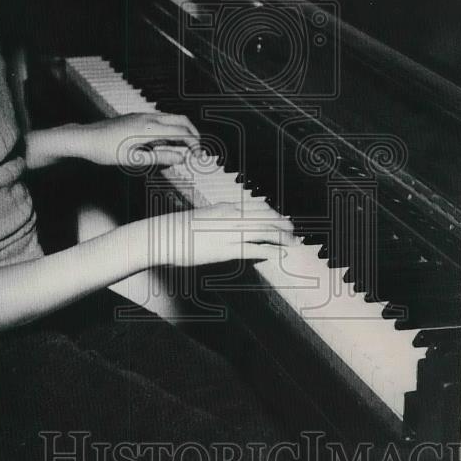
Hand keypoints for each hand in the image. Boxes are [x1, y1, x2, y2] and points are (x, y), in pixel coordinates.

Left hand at [76, 112, 200, 167]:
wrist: (85, 138)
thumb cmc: (105, 150)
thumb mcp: (133, 159)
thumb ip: (159, 157)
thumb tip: (181, 158)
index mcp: (149, 128)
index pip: (181, 133)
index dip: (194, 144)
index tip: (198, 157)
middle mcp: (148, 118)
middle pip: (182, 120)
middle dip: (194, 134)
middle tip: (197, 151)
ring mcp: (143, 115)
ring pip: (172, 119)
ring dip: (182, 133)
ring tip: (182, 152)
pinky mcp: (138, 117)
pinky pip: (161, 121)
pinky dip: (170, 131)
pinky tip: (166, 145)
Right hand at [141, 200, 296, 268]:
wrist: (165, 236)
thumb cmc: (179, 229)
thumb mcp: (202, 218)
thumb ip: (218, 219)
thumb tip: (228, 222)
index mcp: (225, 208)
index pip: (257, 209)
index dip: (273, 215)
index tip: (283, 220)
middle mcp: (231, 217)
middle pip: (265, 218)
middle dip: (282, 225)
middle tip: (295, 231)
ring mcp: (229, 232)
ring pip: (264, 231)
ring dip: (281, 237)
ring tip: (292, 242)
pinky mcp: (226, 249)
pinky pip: (254, 248)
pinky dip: (269, 250)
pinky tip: (279, 253)